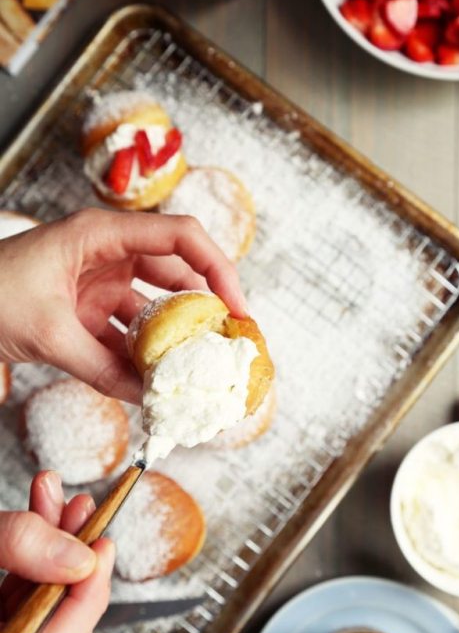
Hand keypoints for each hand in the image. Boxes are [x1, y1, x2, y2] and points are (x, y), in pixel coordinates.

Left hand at [0, 208, 246, 402]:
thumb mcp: (47, 331)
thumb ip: (100, 367)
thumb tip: (146, 397)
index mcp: (102, 234)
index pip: (180, 237)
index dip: (218, 268)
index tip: (237, 308)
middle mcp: (107, 253)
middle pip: (175, 272)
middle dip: (204, 306)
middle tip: (228, 342)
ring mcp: (97, 281)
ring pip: (152, 307)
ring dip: (171, 338)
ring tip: (196, 368)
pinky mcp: (86, 309)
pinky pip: (125, 332)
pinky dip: (139, 356)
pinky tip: (152, 382)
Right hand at [0, 470, 112, 632]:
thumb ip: (19, 547)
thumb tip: (81, 557)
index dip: (83, 603)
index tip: (101, 549)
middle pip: (50, 628)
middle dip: (76, 563)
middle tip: (88, 517)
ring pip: (37, 603)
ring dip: (57, 549)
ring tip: (65, 502)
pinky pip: (19, 593)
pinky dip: (35, 554)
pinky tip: (44, 514)